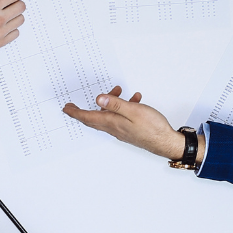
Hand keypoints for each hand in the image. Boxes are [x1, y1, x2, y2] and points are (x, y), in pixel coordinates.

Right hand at [0, 0, 24, 56]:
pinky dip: (11, 28)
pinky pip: (16, 33)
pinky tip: (1, 25)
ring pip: (20, 19)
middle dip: (14, 2)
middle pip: (21, 6)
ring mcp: (0, 32)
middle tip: (5, 3)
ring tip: (3, 14)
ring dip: (14, 15)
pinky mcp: (0, 42)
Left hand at [63, 86, 201, 160]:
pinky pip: (121, 117)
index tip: (66, 108)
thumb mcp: (133, 111)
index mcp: (112, 123)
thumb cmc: (152, 128)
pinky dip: (123, 107)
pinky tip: (134, 100)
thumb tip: (99, 99)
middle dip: (83, 110)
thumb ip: (115, 104)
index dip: (75, 112)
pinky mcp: (129, 130)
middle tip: (74, 105)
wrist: (166, 142)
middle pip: (93, 118)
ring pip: (109, 115)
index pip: (87, 117)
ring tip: (119, 90)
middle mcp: (114, 128)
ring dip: (110, 103)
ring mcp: (121, 130)